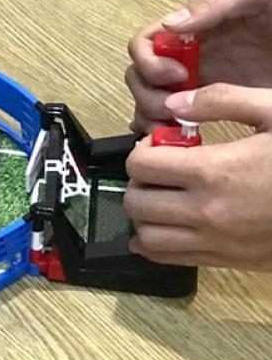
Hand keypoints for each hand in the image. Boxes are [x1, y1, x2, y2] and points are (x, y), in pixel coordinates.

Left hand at [124, 84, 271, 268]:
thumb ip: (224, 101)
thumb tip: (175, 103)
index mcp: (215, 171)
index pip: (140, 165)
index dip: (143, 149)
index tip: (161, 144)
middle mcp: (205, 211)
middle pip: (136, 201)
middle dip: (140, 181)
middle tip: (161, 169)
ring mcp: (212, 241)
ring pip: (145, 235)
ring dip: (144, 213)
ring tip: (165, 195)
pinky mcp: (222, 259)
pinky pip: (166, 258)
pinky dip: (152, 243)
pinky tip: (162, 226)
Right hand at [127, 0, 271, 132]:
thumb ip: (217, 3)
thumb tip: (170, 26)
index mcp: (196, 30)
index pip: (145, 44)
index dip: (150, 62)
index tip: (177, 75)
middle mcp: (190, 59)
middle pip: (139, 78)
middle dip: (148, 96)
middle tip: (175, 110)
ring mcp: (199, 86)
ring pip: (148, 105)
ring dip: (151, 118)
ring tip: (177, 129)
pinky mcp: (213, 110)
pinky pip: (170, 125)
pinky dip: (164, 135)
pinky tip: (185, 139)